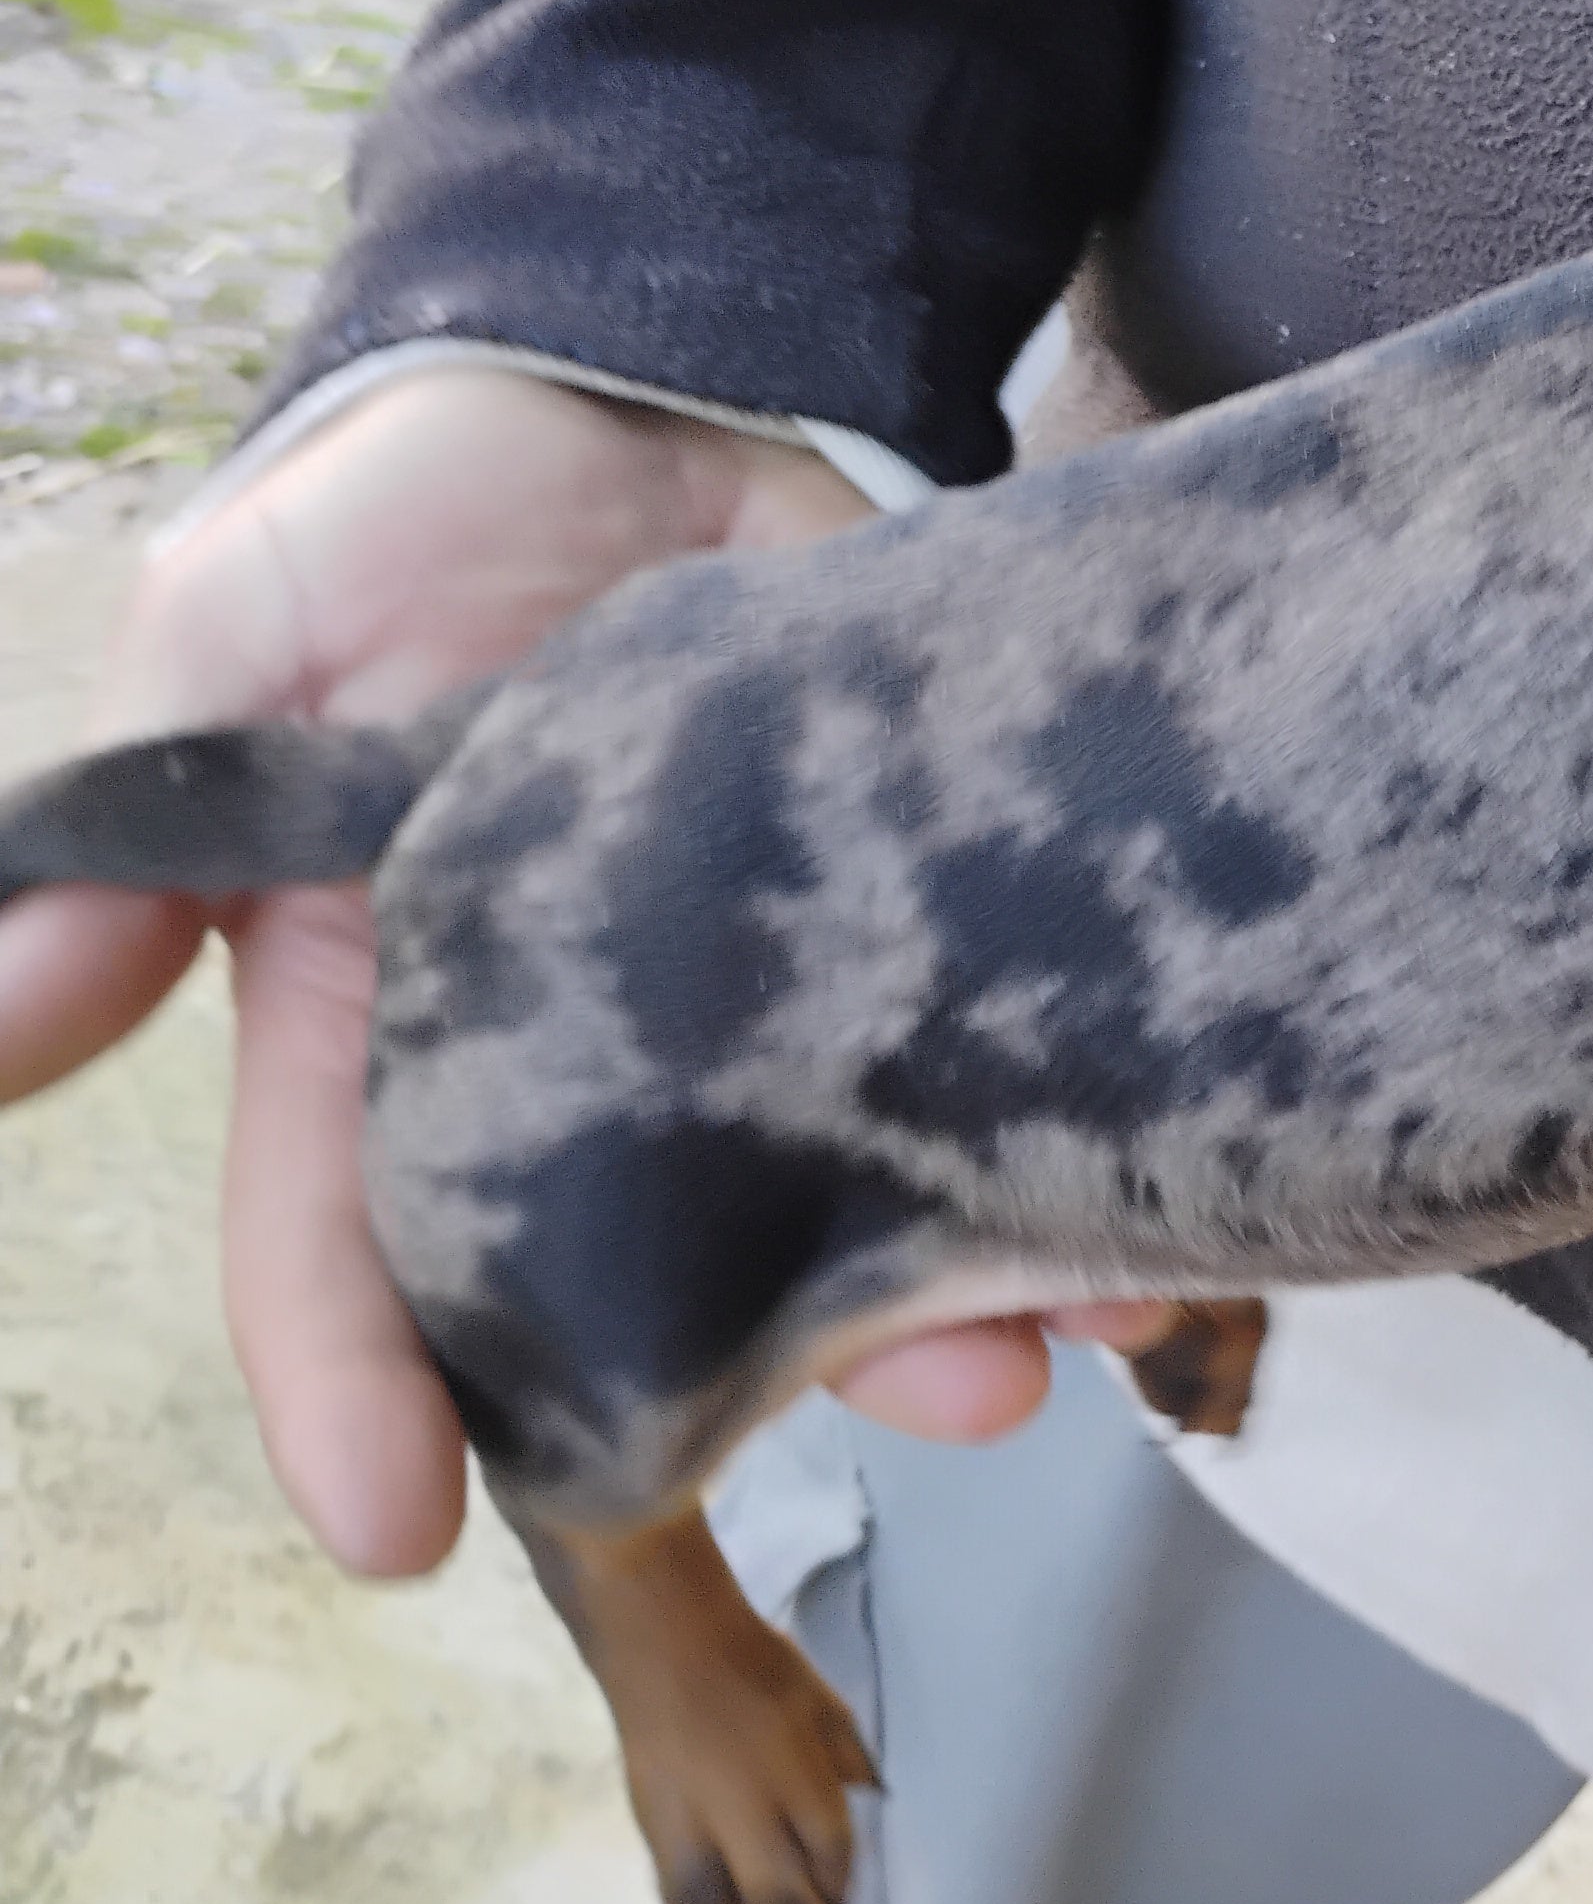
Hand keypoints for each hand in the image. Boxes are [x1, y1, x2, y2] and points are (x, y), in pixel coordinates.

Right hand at [0, 370, 1153, 1575]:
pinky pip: (1014, 1062)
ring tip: (1052, 1334)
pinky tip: (1142, 1210)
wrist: (664, 376)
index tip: (403, 1526)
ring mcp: (789, 994)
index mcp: (401, 1011)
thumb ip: (138, 829)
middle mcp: (610, 1051)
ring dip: (957, 1292)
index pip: (358, 1232)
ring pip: (859, 1203)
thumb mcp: (239, 629)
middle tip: (886, 1410)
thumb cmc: (410, 508)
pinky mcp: (942, 909)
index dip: (365, 1381)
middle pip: (660, 1263)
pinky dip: (1078, 1153)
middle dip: (758, 1366)